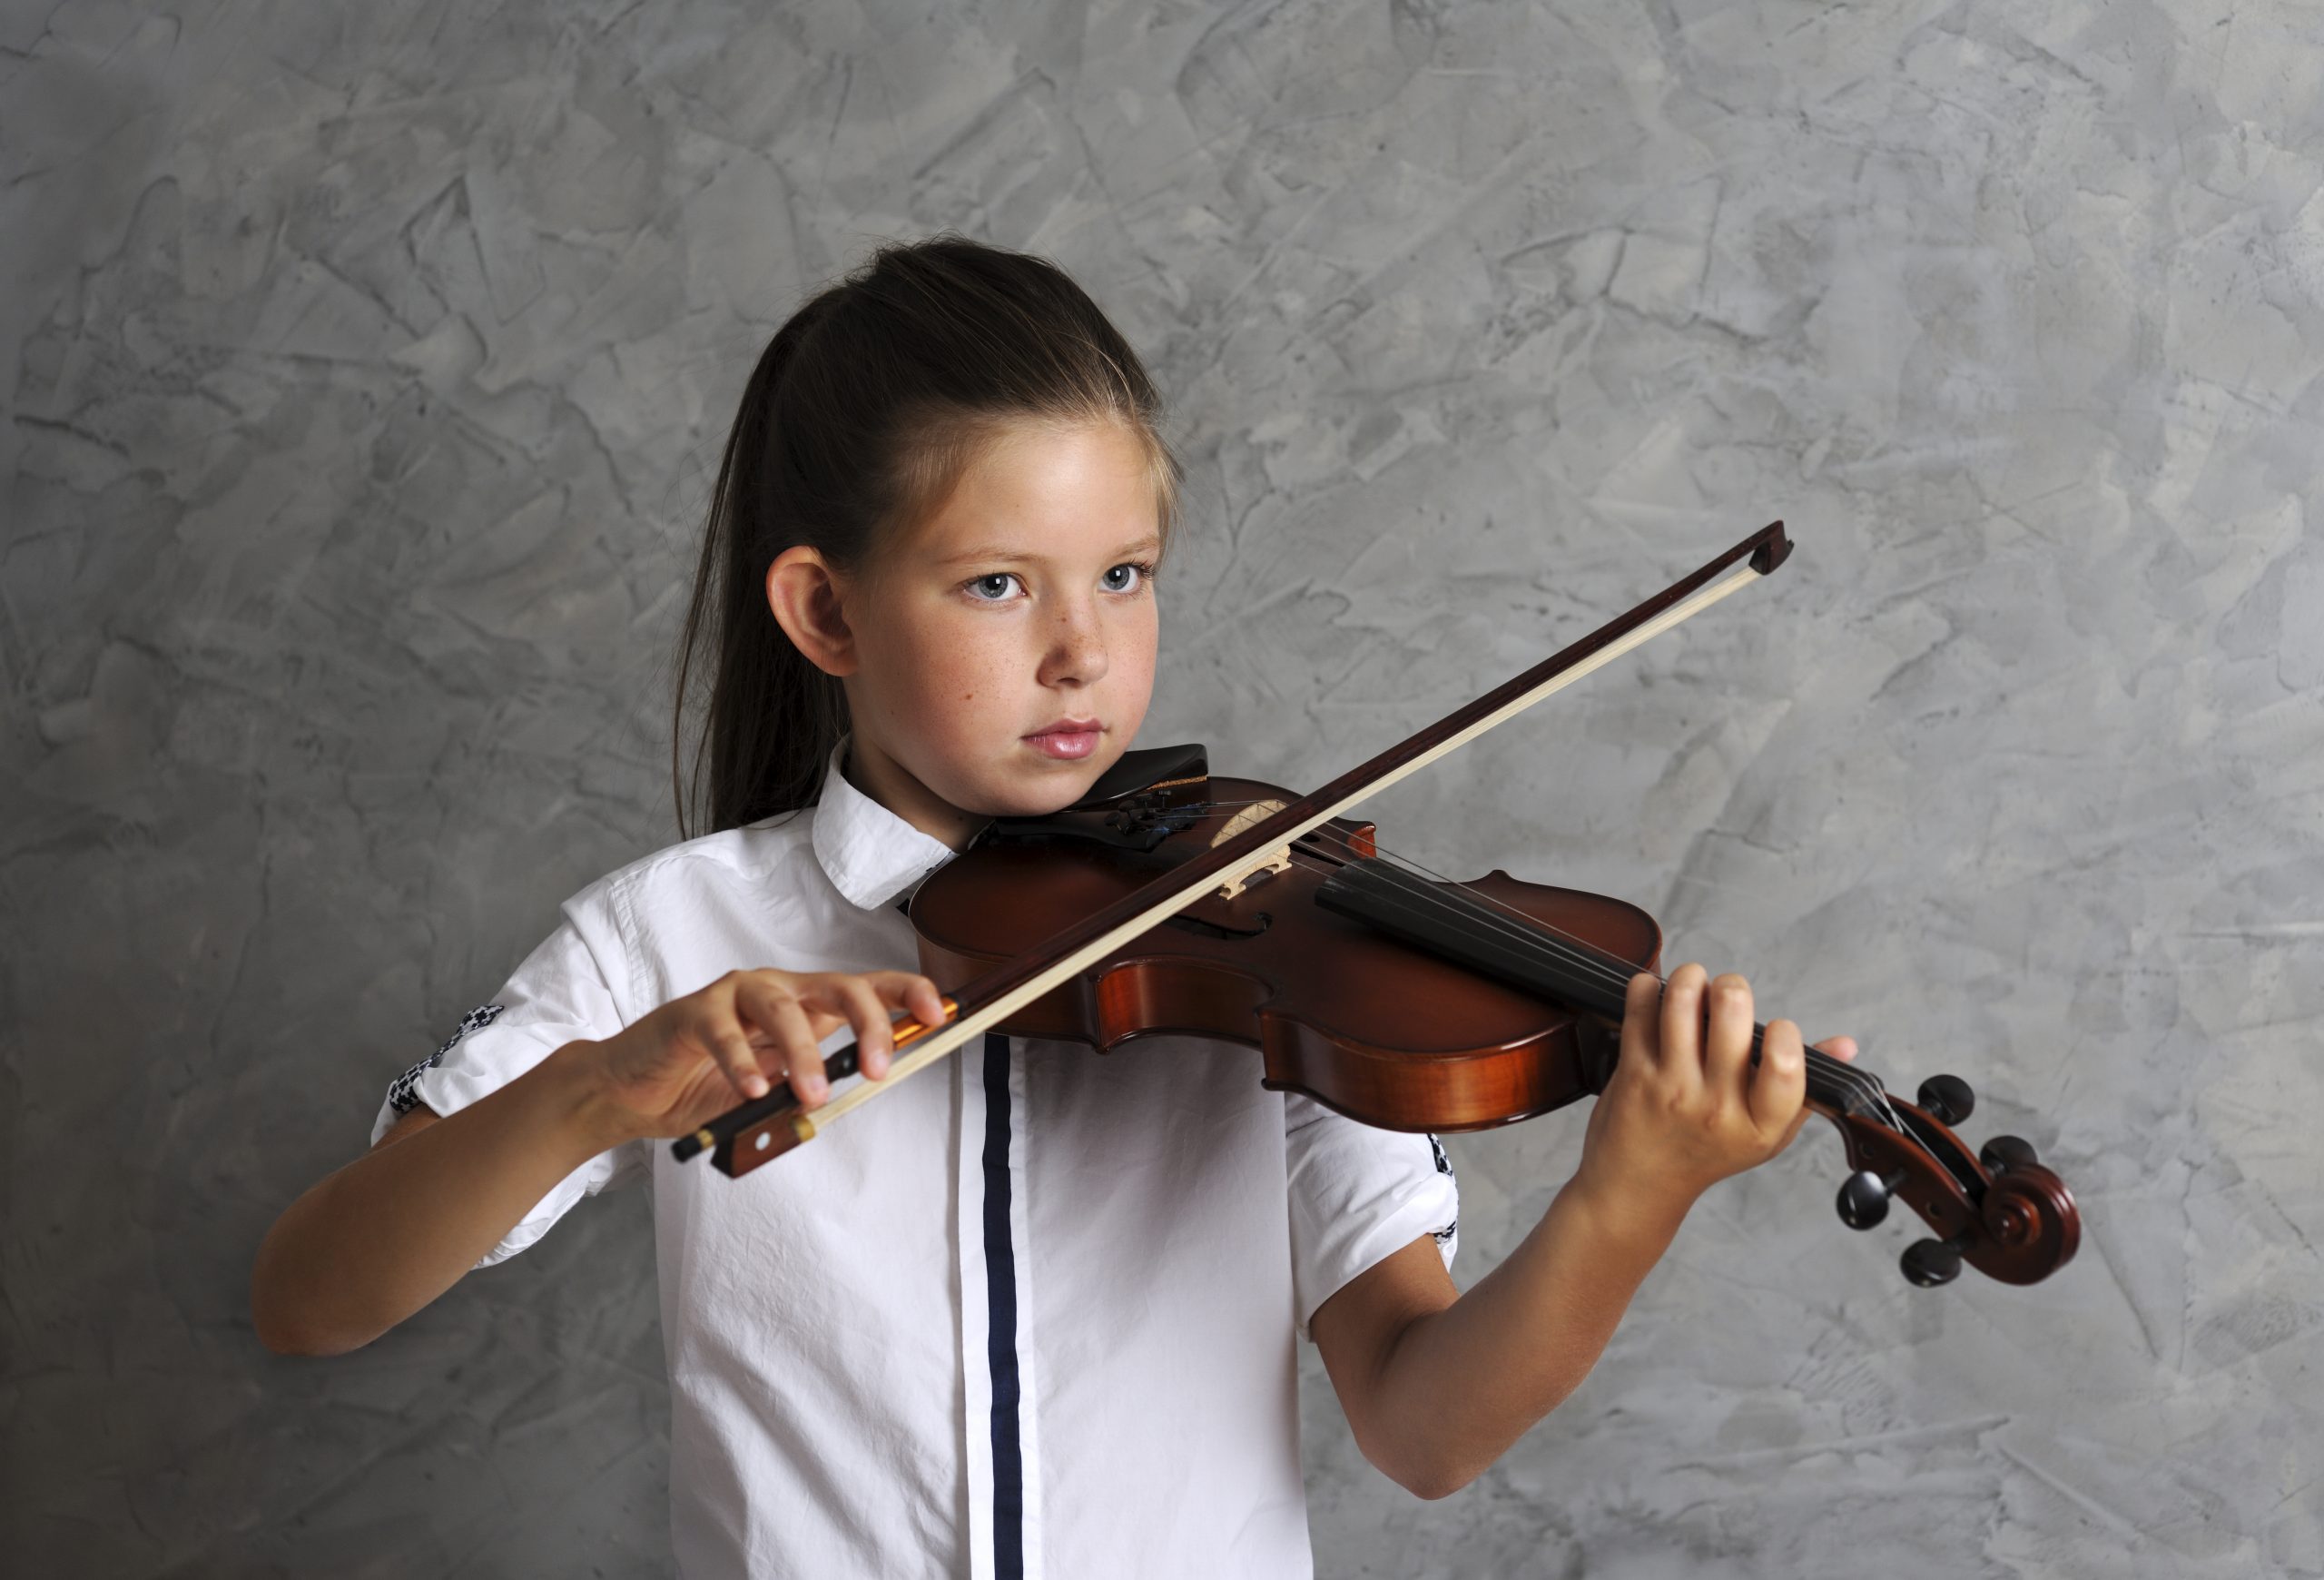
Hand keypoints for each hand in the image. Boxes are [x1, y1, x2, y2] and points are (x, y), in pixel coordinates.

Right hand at [576, 967, 949, 1142]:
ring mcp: (734, 996)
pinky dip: (743, 1061)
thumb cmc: (708, 1085)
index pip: (869, 988)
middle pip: (839, 987)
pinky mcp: (692, 1012)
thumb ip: (811, 1086)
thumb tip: (857, 1089)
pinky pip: (724, 1031)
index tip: (942, 1015)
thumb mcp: (775, 1092)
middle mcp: (779, 991)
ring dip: (803, 1054)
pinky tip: (756, 1088)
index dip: (908, 994)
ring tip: (812, 1094)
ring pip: (783, 1008)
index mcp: (808, 1007)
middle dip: (869, 1023)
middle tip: (880, 1069)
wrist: (633, 1091)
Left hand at [1571, 963, 1857, 1228]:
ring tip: (1694, 983)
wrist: (1641, 1184)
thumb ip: (1805, 1086)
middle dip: (1732, 986)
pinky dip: (1648, 988)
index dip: (1785, 1032)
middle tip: (1727, 992)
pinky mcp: (1634, 1073)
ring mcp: (1672, 1088)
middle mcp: (1716, 1107)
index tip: (1775, 1028)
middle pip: (1732, 1013)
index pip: (1786, 1065)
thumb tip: (1845, 1044)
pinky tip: (1656, 994)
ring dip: (1690, 978)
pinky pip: (1641, 1010)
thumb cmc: (1710, 1151)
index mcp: (1760, 1124)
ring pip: (1682, 1001)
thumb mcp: (1768, 1132)